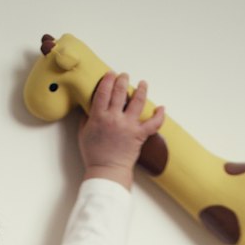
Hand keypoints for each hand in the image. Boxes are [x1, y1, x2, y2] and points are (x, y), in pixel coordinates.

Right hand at [78, 73, 164, 188]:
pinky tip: (161, 107)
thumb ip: (87, 118)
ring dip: (141, 89)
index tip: (110, 74)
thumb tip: (90, 107)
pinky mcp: (139, 134)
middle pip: (120, 92)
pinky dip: (159, 115)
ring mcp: (128, 125)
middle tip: (124, 76)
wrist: (107, 170)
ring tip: (142, 83)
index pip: (103, 91)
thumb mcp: (83, 133)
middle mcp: (114, 118)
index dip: (108, 80)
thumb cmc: (94, 154)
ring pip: (137, 101)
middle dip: (123, 80)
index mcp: (99, 116)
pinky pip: (153, 123)